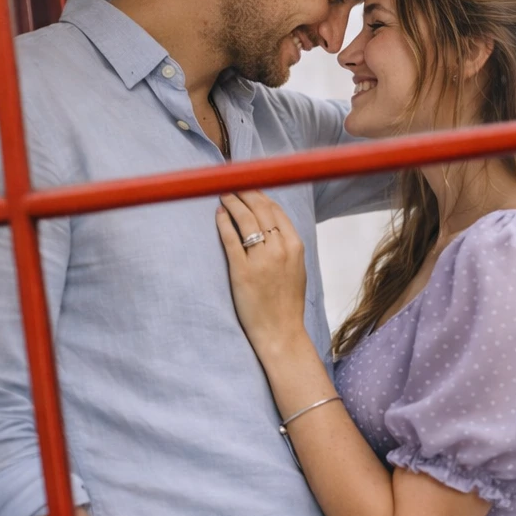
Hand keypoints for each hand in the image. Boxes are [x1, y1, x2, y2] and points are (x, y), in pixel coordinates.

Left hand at [216, 190, 308, 357]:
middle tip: (233, 183)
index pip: (276, 210)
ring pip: (245, 220)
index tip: (249, 187)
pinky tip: (218, 215)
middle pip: (260, 210)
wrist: (281, 332)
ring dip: (233, 202)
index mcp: (295, 247)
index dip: (260, 194)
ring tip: (223, 194)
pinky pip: (230, 239)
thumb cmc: (287, 302)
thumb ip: (287, 245)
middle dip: (245, 191)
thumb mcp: (296, 268)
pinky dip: (223, 223)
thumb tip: (271, 224)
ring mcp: (261, 260)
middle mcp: (280, 249)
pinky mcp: (242, 272)